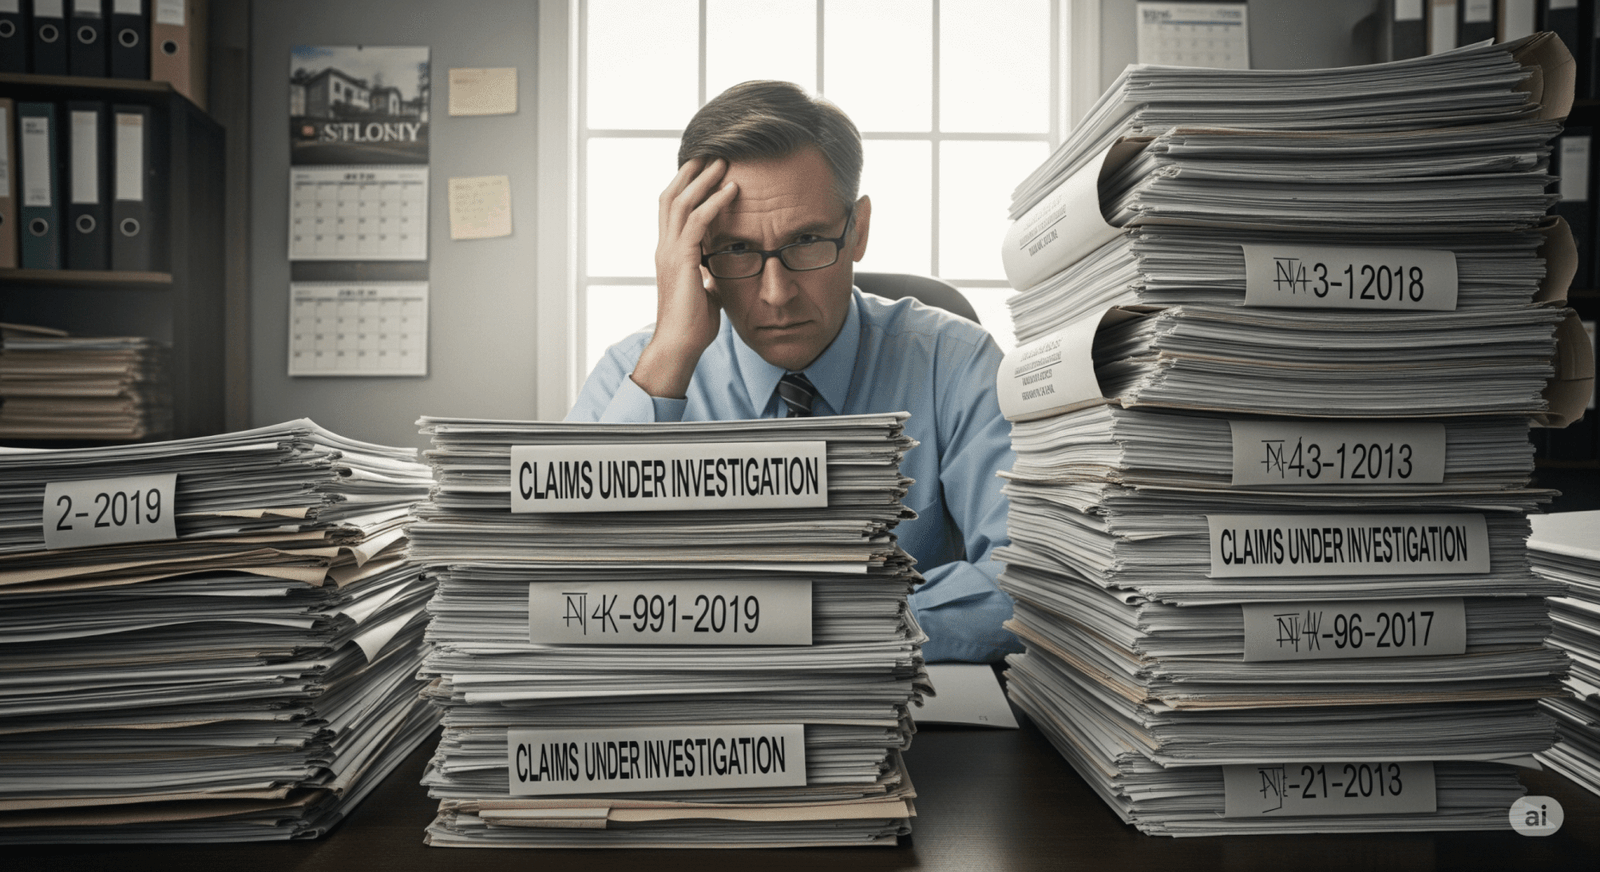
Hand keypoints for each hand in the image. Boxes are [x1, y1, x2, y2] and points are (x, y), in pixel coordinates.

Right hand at [632, 157, 738, 398]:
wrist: (680, 345)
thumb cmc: (693, 324)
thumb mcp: (703, 289)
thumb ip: (707, 273)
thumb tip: (716, 270)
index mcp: (668, 253)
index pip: (671, 209)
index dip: (685, 185)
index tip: (703, 168)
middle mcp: (664, 247)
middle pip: (671, 196)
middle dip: (691, 172)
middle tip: (712, 153)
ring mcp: (670, 253)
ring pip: (682, 203)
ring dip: (704, 180)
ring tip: (724, 162)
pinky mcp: (682, 260)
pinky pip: (697, 222)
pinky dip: (714, 203)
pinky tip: (731, 190)